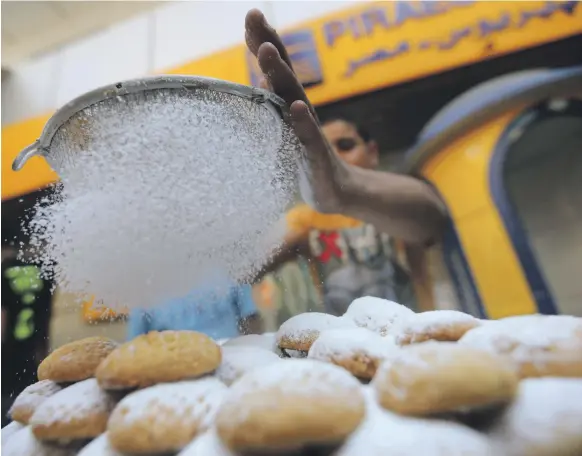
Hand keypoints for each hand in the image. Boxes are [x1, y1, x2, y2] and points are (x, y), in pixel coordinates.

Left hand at [245, 9, 350, 213]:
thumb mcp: (284, 130)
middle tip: (256, 18)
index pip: (276, 69)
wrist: (336, 191)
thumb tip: (260, 78)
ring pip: (294, 99)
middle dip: (269, 45)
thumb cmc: (304, 159)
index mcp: (289, 106)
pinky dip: (302, 122)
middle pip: (284, 74)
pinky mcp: (315, 156)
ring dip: (281, 74)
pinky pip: (309, 137)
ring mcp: (308, 133)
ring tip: (267, 52)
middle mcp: (300, 112)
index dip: (264, 42)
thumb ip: (274, 103)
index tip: (252, 16)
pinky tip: (295, 107)